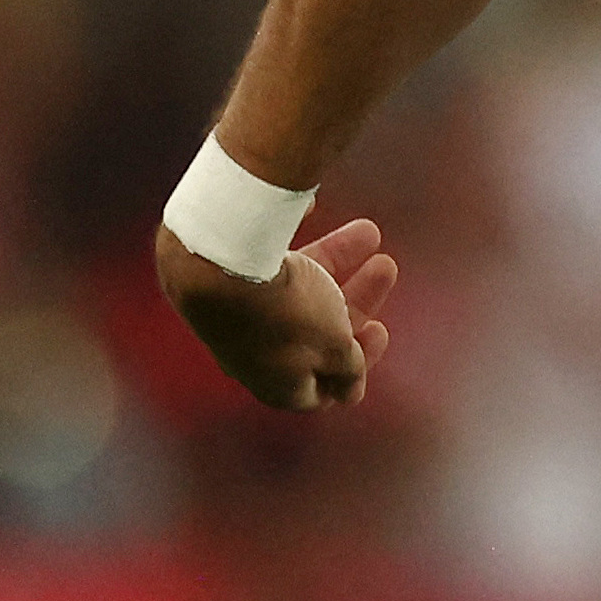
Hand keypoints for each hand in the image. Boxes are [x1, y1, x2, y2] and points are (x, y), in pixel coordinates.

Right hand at [160, 211, 400, 411]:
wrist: (216, 264)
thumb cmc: (284, 312)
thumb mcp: (335, 346)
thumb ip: (348, 368)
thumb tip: (350, 391)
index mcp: (281, 386)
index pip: (325, 388)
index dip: (358, 362)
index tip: (379, 327)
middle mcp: (256, 355)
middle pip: (317, 332)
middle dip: (356, 297)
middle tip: (385, 266)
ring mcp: (239, 315)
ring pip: (297, 290)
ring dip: (338, 259)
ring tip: (368, 231)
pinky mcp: (225, 277)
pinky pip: (269, 259)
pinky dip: (293, 240)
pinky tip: (312, 209)